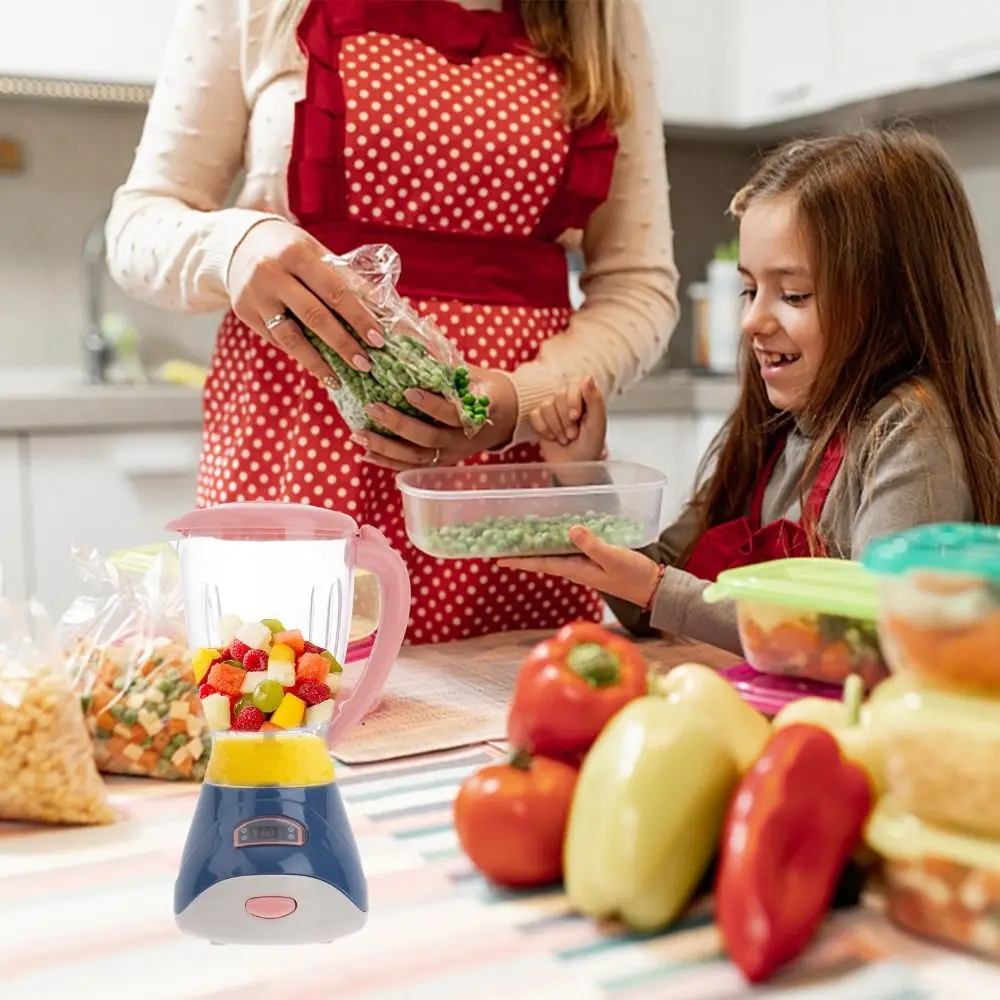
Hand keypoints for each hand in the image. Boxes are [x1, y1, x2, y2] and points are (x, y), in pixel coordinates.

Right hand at [227, 219, 383, 383]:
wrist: (238, 244)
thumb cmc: (290, 249)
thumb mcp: (317, 253)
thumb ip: (347, 279)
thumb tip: (383, 311)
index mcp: (297, 254)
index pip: (334, 290)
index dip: (357, 317)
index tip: (377, 340)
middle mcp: (272, 274)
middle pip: (314, 316)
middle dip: (343, 344)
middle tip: (365, 364)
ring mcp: (255, 295)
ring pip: (290, 338)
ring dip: (318, 362)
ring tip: (338, 379)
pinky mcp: (245, 313)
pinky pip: (277, 340)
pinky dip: (300, 355)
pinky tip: (317, 367)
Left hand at [353, 368, 518, 470]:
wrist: (506, 416)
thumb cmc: (485, 388)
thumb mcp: (472, 371)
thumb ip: (442, 359)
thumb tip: (403, 333)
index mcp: (478, 413)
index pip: (454, 413)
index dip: (432, 405)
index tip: (408, 391)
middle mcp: (465, 439)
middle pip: (430, 438)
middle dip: (399, 425)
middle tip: (374, 407)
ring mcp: (452, 454)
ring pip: (417, 457)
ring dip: (386, 447)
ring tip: (359, 434)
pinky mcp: (442, 462)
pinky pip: (412, 467)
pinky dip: (387, 462)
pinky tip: (365, 453)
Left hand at [499, 526, 661, 607]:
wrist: (653, 588)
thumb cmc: (634, 576)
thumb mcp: (614, 558)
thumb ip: (593, 545)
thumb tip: (571, 530)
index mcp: (575, 570)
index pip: (541, 564)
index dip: (519, 560)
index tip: (498, 559)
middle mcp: (575, 568)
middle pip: (542, 559)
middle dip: (521, 551)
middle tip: (501, 542)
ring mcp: (583, 565)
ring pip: (553, 554)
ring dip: (536, 546)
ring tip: (519, 536)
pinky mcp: (593, 560)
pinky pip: (568, 549)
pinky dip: (557, 541)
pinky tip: (554, 531)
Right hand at [532, 376, 606, 463]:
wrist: (574, 468)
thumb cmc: (589, 447)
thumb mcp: (597, 425)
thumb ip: (595, 400)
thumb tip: (587, 378)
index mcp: (586, 397)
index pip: (575, 382)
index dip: (572, 399)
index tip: (576, 417)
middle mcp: (568, 400)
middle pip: (558, 394)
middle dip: (564, 419)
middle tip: (573, 434)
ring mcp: (553, 409)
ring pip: (546, 405)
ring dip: (555, 427)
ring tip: (565, 438)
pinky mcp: (540, 419)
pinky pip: (534, 415)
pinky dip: (543, 429)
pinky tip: (552, 437)